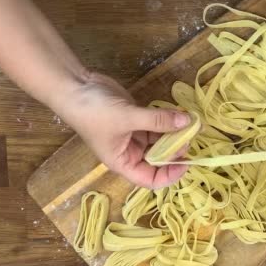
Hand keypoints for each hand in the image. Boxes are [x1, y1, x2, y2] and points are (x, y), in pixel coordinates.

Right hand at [58, 72, 189, 188]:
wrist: (75, 85)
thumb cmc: (94, 111)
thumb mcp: (127, 117)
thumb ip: (158, 120)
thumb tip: (187, 122)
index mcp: (123, 162)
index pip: (150, 179)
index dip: (169, 175)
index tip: (186, 163)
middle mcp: (129, 152)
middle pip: (158, 159)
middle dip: (175, 150)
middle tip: (190, 136)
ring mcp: (133, 134)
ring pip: (160, 140)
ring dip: (174, 133)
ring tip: (189, 123)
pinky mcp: (136, 118)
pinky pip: (157, 124)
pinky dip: (168, 120)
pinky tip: (180, 114)